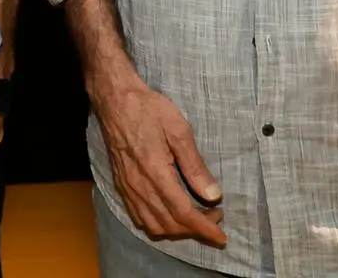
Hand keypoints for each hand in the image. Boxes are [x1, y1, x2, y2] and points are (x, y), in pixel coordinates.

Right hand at [91, 78, 226, 247]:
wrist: (115, 100)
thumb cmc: (149, 109)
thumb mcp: (179, 131)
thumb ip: (195, 166)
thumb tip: (213, 195)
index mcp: (156, 173)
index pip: (183, 213)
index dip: (205, 229)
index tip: (222, 237)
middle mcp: (139, 186)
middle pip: (170, 224)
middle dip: (196, 229)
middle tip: (215, 215)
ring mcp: (128, 187)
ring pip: (153, 225)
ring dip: (177, 229)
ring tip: (195, 216)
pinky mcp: (121, 184)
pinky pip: (138, 217)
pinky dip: (157, 224)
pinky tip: (169, 213)